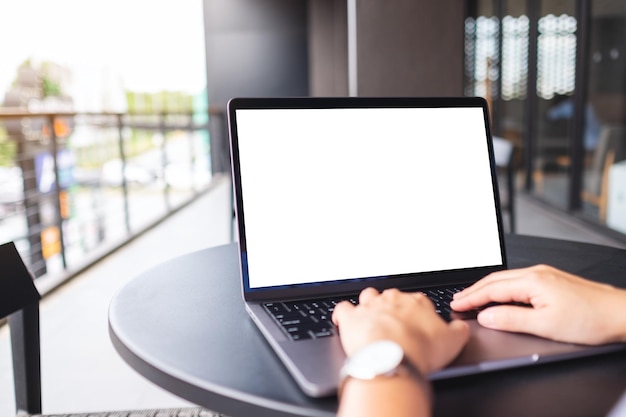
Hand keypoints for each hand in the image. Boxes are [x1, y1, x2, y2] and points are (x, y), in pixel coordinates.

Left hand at [332, 288, 468, 373]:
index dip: (417, 313)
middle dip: (392, 307)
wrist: (393, 358)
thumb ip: (458, 330)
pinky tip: (345, 320)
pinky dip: (343, 314)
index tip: (417, 324)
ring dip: (368, 304)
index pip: (418, 301)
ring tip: (371, 317)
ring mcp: (370, 306)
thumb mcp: (453, 341)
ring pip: (368, 296)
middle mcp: (392, 299)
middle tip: (395, 325)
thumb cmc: (421, 349)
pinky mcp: (351, 317)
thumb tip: (461, 327)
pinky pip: (343, 308)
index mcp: (417, 302)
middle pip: (392, 297)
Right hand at [450, 264, 625, 344]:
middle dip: (473, 290)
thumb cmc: (591, 319)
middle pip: (495, 279)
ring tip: (472, 297)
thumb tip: (486, 316)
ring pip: (505, 278)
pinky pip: (517, 280)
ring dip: (486, 288)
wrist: (621, 313)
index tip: (456, 304)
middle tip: (457, 299)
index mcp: (532, 281)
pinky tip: (499, 294)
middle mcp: (536, 273)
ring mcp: (545, 274)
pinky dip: (501, 287)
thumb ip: (511, 319)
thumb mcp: (545, 325)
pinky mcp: (552, 280)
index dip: (471, 298)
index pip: (491, 289)